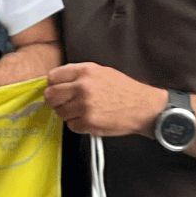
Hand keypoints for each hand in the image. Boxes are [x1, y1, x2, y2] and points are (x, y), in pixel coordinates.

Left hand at [44, 62, 164, 136]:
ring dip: (67, 114)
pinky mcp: (88, 122)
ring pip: (59, 112)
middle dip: (56, 101)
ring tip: (82, 112)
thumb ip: (79, 75)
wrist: (144, 107)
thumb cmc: (124, 90)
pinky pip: (70, 125)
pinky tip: (90, 119)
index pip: (53, 77)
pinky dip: (78, 125)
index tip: (58, 90)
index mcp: (85, 71)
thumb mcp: (101, 72)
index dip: (53, 85)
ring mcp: (84, 105)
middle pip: (51, 95)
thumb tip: (57, 81)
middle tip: (65, 104)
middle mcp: (82, 87)